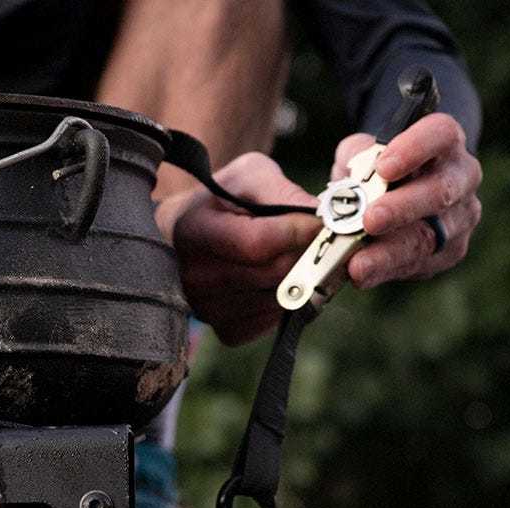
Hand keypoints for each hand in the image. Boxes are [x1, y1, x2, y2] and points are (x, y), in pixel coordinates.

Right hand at [158, 153, 320, 344]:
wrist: (189, 235)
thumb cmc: (222, 201)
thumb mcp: (247, 176)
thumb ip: (281, 191)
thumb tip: (319, 218)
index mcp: (194, 231)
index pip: (255, 243)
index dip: (296, 233)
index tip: (320, 222)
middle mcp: (195, 276)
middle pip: (274, 273)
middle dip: (306, 254)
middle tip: (319, 239)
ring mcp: (207, 309)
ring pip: (280, 298)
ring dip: (302, 279)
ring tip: (300, 257)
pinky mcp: (225, 330)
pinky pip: (273, 320)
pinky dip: (288, 302)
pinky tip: (280, 281)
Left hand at [332, 113, 481, 288]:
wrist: (399, 198)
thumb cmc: (380, 171)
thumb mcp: (363, 154)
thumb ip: (356, 159)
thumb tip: (348, 181)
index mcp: (444, 144)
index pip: (441, 136)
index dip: (414, 149)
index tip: (382, 167)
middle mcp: (462, 178)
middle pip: (440, 191)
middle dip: (402, 208)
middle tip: (370, 219)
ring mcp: (461, 218)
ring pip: (429, 236)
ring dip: (390, 252)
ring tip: (358, 263)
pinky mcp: (450, 252)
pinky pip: (418, 263)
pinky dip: (386, 270)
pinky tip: (363, 274)